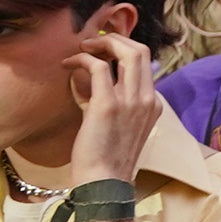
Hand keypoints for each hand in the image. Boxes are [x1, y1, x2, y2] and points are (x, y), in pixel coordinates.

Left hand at [62, 32, 163, 185]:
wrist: (104, 182)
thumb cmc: (105, 158)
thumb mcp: (117, 125)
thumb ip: (109, 101)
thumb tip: (85, 81)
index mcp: (153, 104)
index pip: (145, 63)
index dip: (122, 49)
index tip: (101, 51)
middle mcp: (147, 99)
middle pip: (141, 50)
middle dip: (115, 39)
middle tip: (92, 43)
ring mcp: (132, 101)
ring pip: (127, 52)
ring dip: (101, 43)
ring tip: (81, 48)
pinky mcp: (109, 104)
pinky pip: (99, 67)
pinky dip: (82, 59)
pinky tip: (68, 64)